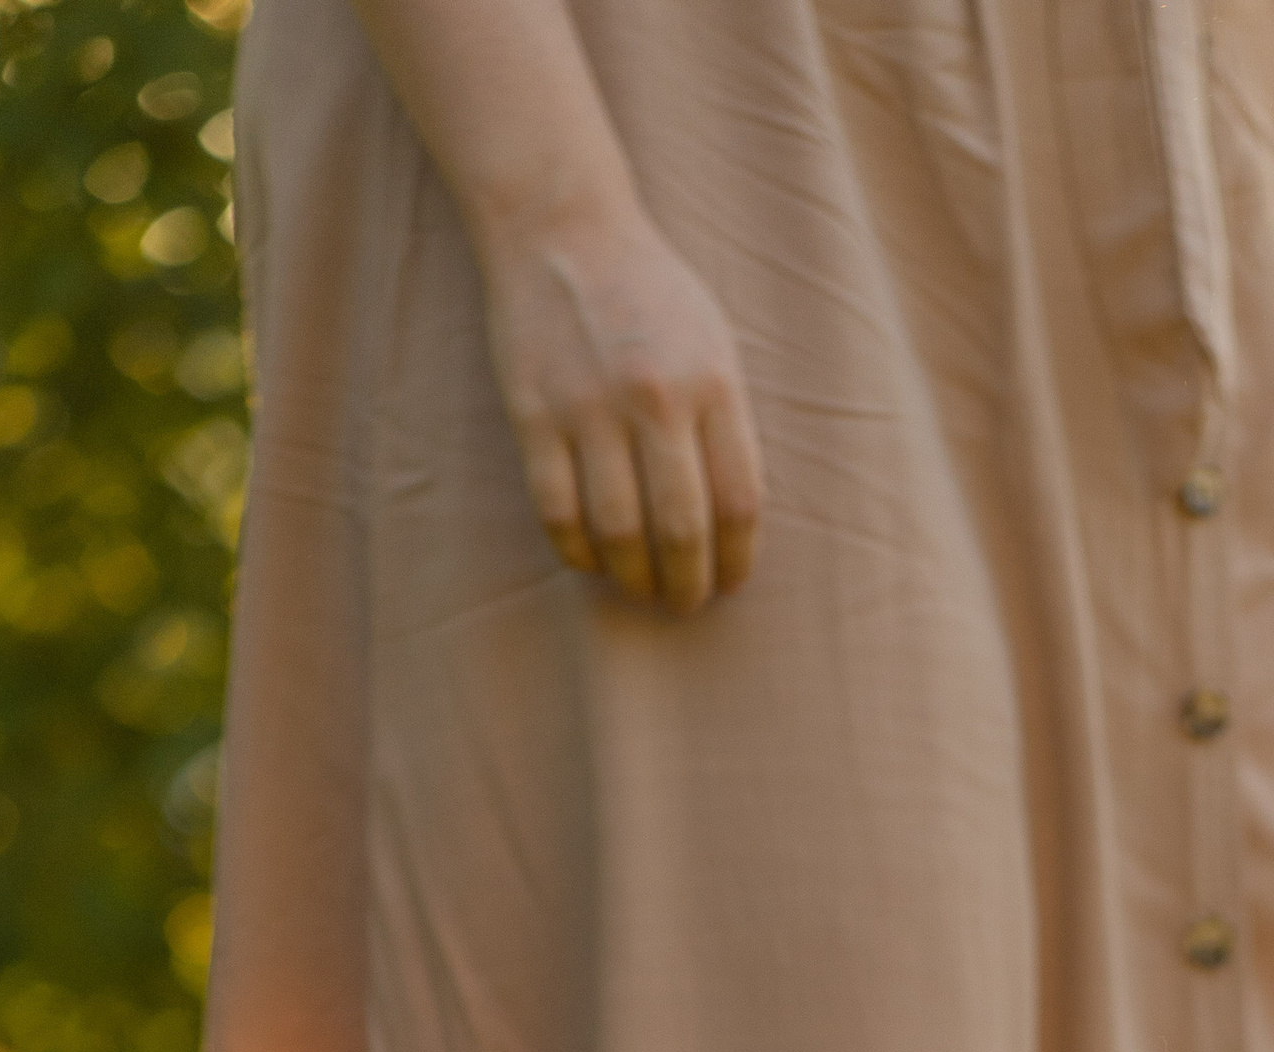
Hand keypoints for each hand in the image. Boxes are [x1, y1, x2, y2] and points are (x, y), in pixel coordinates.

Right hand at [477, 200, 764, 614]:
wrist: (560, 226)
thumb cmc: (648, 292)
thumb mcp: (713, 341)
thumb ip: (726, 422)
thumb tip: (734, 519)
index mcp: (713, 381)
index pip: (740, 502)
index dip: (737, 560)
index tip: (730, 583)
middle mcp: (655, 397)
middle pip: (682, 529)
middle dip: (688, 584)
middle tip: (684, 603)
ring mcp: (589, 407)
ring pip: (619, 532)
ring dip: (633, 579)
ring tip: (640, 589)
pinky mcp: (534, 414)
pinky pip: (558, 512)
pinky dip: (578, 551)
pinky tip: (591, 559)